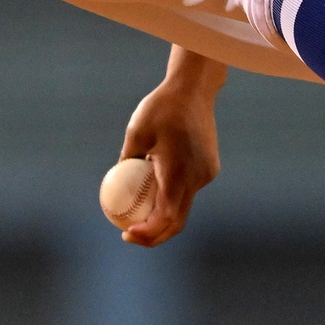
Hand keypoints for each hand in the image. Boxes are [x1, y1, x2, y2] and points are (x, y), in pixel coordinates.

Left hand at [117, 46, 225, 245]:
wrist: (194, 89)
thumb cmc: (161, 108)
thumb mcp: (135, 132)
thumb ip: (126, 160)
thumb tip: (114, 186)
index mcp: (179, 172)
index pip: (165, 217)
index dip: (147, 232)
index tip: (126, 234)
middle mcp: (197, 178)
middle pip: (177, 221)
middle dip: (154, 235)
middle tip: (130, 234)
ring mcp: (207, 174)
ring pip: (184, 206)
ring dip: (163, 216)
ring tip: (138, 213)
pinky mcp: (210, 169)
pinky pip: (189, 190)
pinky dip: (173, 196)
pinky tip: (154, 185)